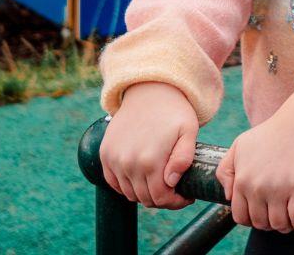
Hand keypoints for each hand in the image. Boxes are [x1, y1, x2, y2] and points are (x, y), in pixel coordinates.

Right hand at [101, 82, 198, 208]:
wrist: (148, 89)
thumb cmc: (173, 111)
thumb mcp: (188, 131)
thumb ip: (183, 159)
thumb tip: (170, 182)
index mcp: (150, 160)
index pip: (160, 198)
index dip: (175, 202)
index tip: (185, 197)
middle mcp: (128, 163)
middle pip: (144, 198)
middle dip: (162, 198)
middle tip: (174, 190)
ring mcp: (114, 159)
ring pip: (129, 193)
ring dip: (144, 193)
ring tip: (159, 182)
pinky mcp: (105, 154)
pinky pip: (113, 182)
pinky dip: (126, 185)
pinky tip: (141, 178)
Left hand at [217, 77, 293, 231]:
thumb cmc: (272, 132)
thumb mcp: (240, 145)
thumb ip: (226, 170)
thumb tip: (228, 196)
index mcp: (242, 179)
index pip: (240, 216)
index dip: (252, 220)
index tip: (263, 214)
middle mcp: (258, 186)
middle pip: (260, 223)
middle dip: (269, 223)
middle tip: (279, 214)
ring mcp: (279, 188)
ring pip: (279, 224)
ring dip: (285, 225)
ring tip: (291, 217)